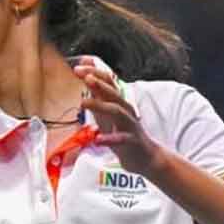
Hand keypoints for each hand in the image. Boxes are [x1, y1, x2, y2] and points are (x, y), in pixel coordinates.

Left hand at [73, 57, 161, 176]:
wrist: (145, 156)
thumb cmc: (123, 132)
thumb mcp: (107, 112)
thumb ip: (97, 96)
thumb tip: (86, 77)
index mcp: (118, 102)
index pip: (108, 82)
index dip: (94, 73)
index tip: (78, 67)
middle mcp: (125, 109)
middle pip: (113, 92)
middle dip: (98, 83)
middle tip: (84, 76)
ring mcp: (129, 125)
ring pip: (117, 111)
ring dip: (100, 105)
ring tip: (83, 103)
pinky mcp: (132, 141)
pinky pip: (121, 138)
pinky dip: (109, 138)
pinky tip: (98, 139)